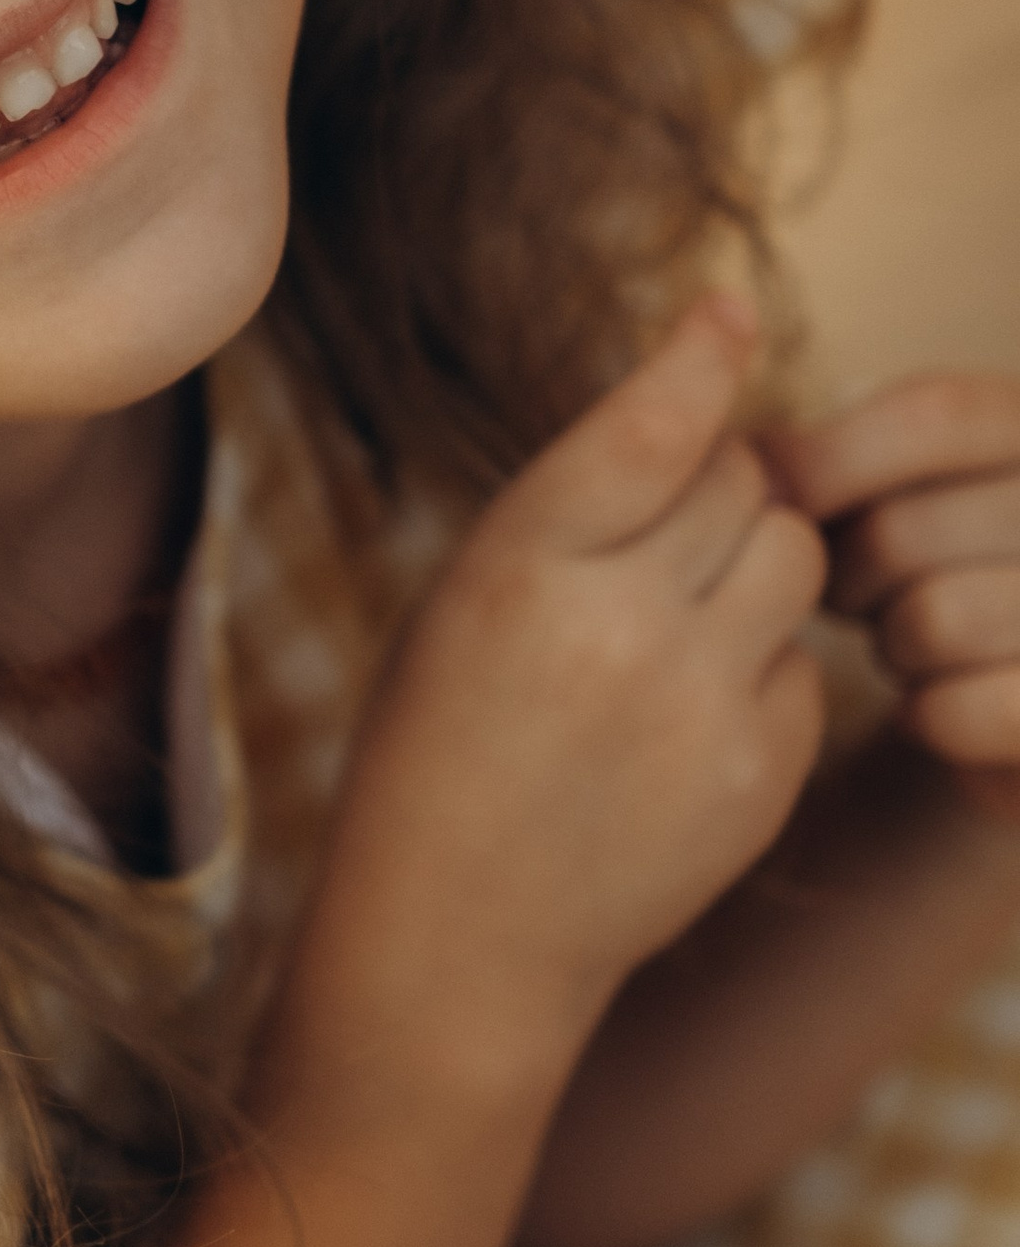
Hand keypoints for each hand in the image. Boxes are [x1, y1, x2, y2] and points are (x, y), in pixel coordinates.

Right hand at [316, 299, 828, 1075]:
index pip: (653, 426)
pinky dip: (759, 667)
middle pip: (744, 482)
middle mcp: (621, 630)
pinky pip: (804, 667)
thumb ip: (576, 502)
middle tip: (656, 536)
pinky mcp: (760, 777)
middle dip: (717, 485)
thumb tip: (703, 384)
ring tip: (681, 613)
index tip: (727, 315)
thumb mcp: (467, 596)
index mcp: (522, 569)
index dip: (700, 358)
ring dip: (757, 561)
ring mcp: (701, 710)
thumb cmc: (442, 738)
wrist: (460, 931)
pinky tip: (683, 713)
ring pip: (797, 560)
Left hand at [772, 374, 1019, 825]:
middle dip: (848, 572)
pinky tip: (936, 706)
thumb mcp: (916, 479)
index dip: (829, 458)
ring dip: (894, 643)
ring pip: (930, 621)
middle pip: (903, 530)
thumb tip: (749, 461)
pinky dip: (926, 715)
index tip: (772, 498)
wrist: (1016, 701)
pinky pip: (959, 709)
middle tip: (856, 595)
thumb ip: (845, 452)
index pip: (934, 414)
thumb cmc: (953, 565)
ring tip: (911, 643)